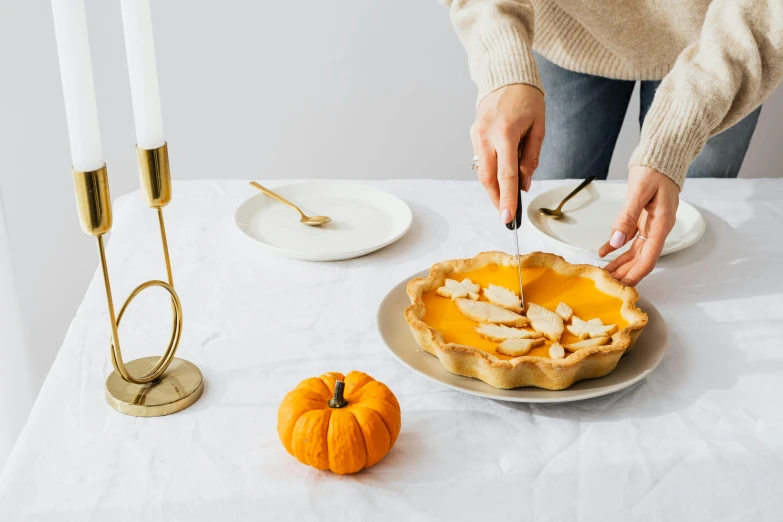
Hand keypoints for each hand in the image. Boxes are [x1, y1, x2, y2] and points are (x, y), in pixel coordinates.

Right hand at [470, 84, 544, 223]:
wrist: (506, 76)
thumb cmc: (527, 100)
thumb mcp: (538, 128)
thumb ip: (530, 158)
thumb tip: (523, 184)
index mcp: (505, 133)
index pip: (506, 175)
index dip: (507, 198)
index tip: (508, 218)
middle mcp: (486, 135)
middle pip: (487, 178)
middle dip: (497, 199)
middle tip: (506, 214)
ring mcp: (476, 134)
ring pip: (481, 172)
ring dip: (492, 187)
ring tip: (505, 198)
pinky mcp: (473, 134)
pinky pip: (480, 159)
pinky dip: (490, 171)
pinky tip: (500, 175)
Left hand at [599, 166, 678, 285]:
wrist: (663, 154)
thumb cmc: (655, 168)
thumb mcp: (639, 190)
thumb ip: (627, 217)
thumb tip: (616, 242)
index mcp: (661, 224)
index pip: (649, 257)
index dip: (636, 274)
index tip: (623, 286)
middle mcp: (658, 228)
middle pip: (641, 258)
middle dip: (625, 273)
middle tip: (608, 286)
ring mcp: (651, 224)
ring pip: (635, 251)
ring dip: (620, 264)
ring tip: (605, 275)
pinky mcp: (643, 219)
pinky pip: (629, 238)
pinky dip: (616, 247)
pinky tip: (603, 253)